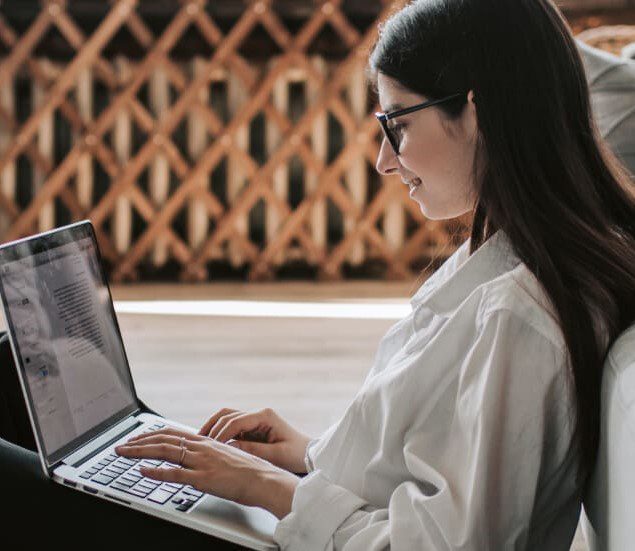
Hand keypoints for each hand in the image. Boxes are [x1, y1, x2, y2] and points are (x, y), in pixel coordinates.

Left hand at [115, 428, 298, 518]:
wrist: (264, 479)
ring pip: (165, 452)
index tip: (137, 438)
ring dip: (140, 451)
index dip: (151, 435)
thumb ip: (208, 455)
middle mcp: (202, 448)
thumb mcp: (226, 457)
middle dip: (139, 441)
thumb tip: (194, 458)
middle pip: (164, 439)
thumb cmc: (248, 471)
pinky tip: (143, 471)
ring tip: (124, 453)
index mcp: (206, 442)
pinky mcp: (204, 478)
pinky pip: (175, 474)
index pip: (173, 433)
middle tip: (121, 446)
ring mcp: (202, 462)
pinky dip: (156, 472)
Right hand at [198, 408, 312, 473]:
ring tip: (199, 441)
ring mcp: (255, 419)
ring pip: (227, 418)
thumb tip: (229, 447)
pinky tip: (211, 444)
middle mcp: (258, 414)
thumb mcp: (275, 455)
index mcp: (265, 416)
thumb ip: (252, 450)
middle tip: (199, 443)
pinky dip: (220, 433)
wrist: (309, 455)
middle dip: (212, 428)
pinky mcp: (253, 428)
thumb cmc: (296, 454)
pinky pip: (232, 427)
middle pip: (227, 415)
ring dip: (213, 428)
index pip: (236, 421)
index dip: (221, 433)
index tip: (210, 446)